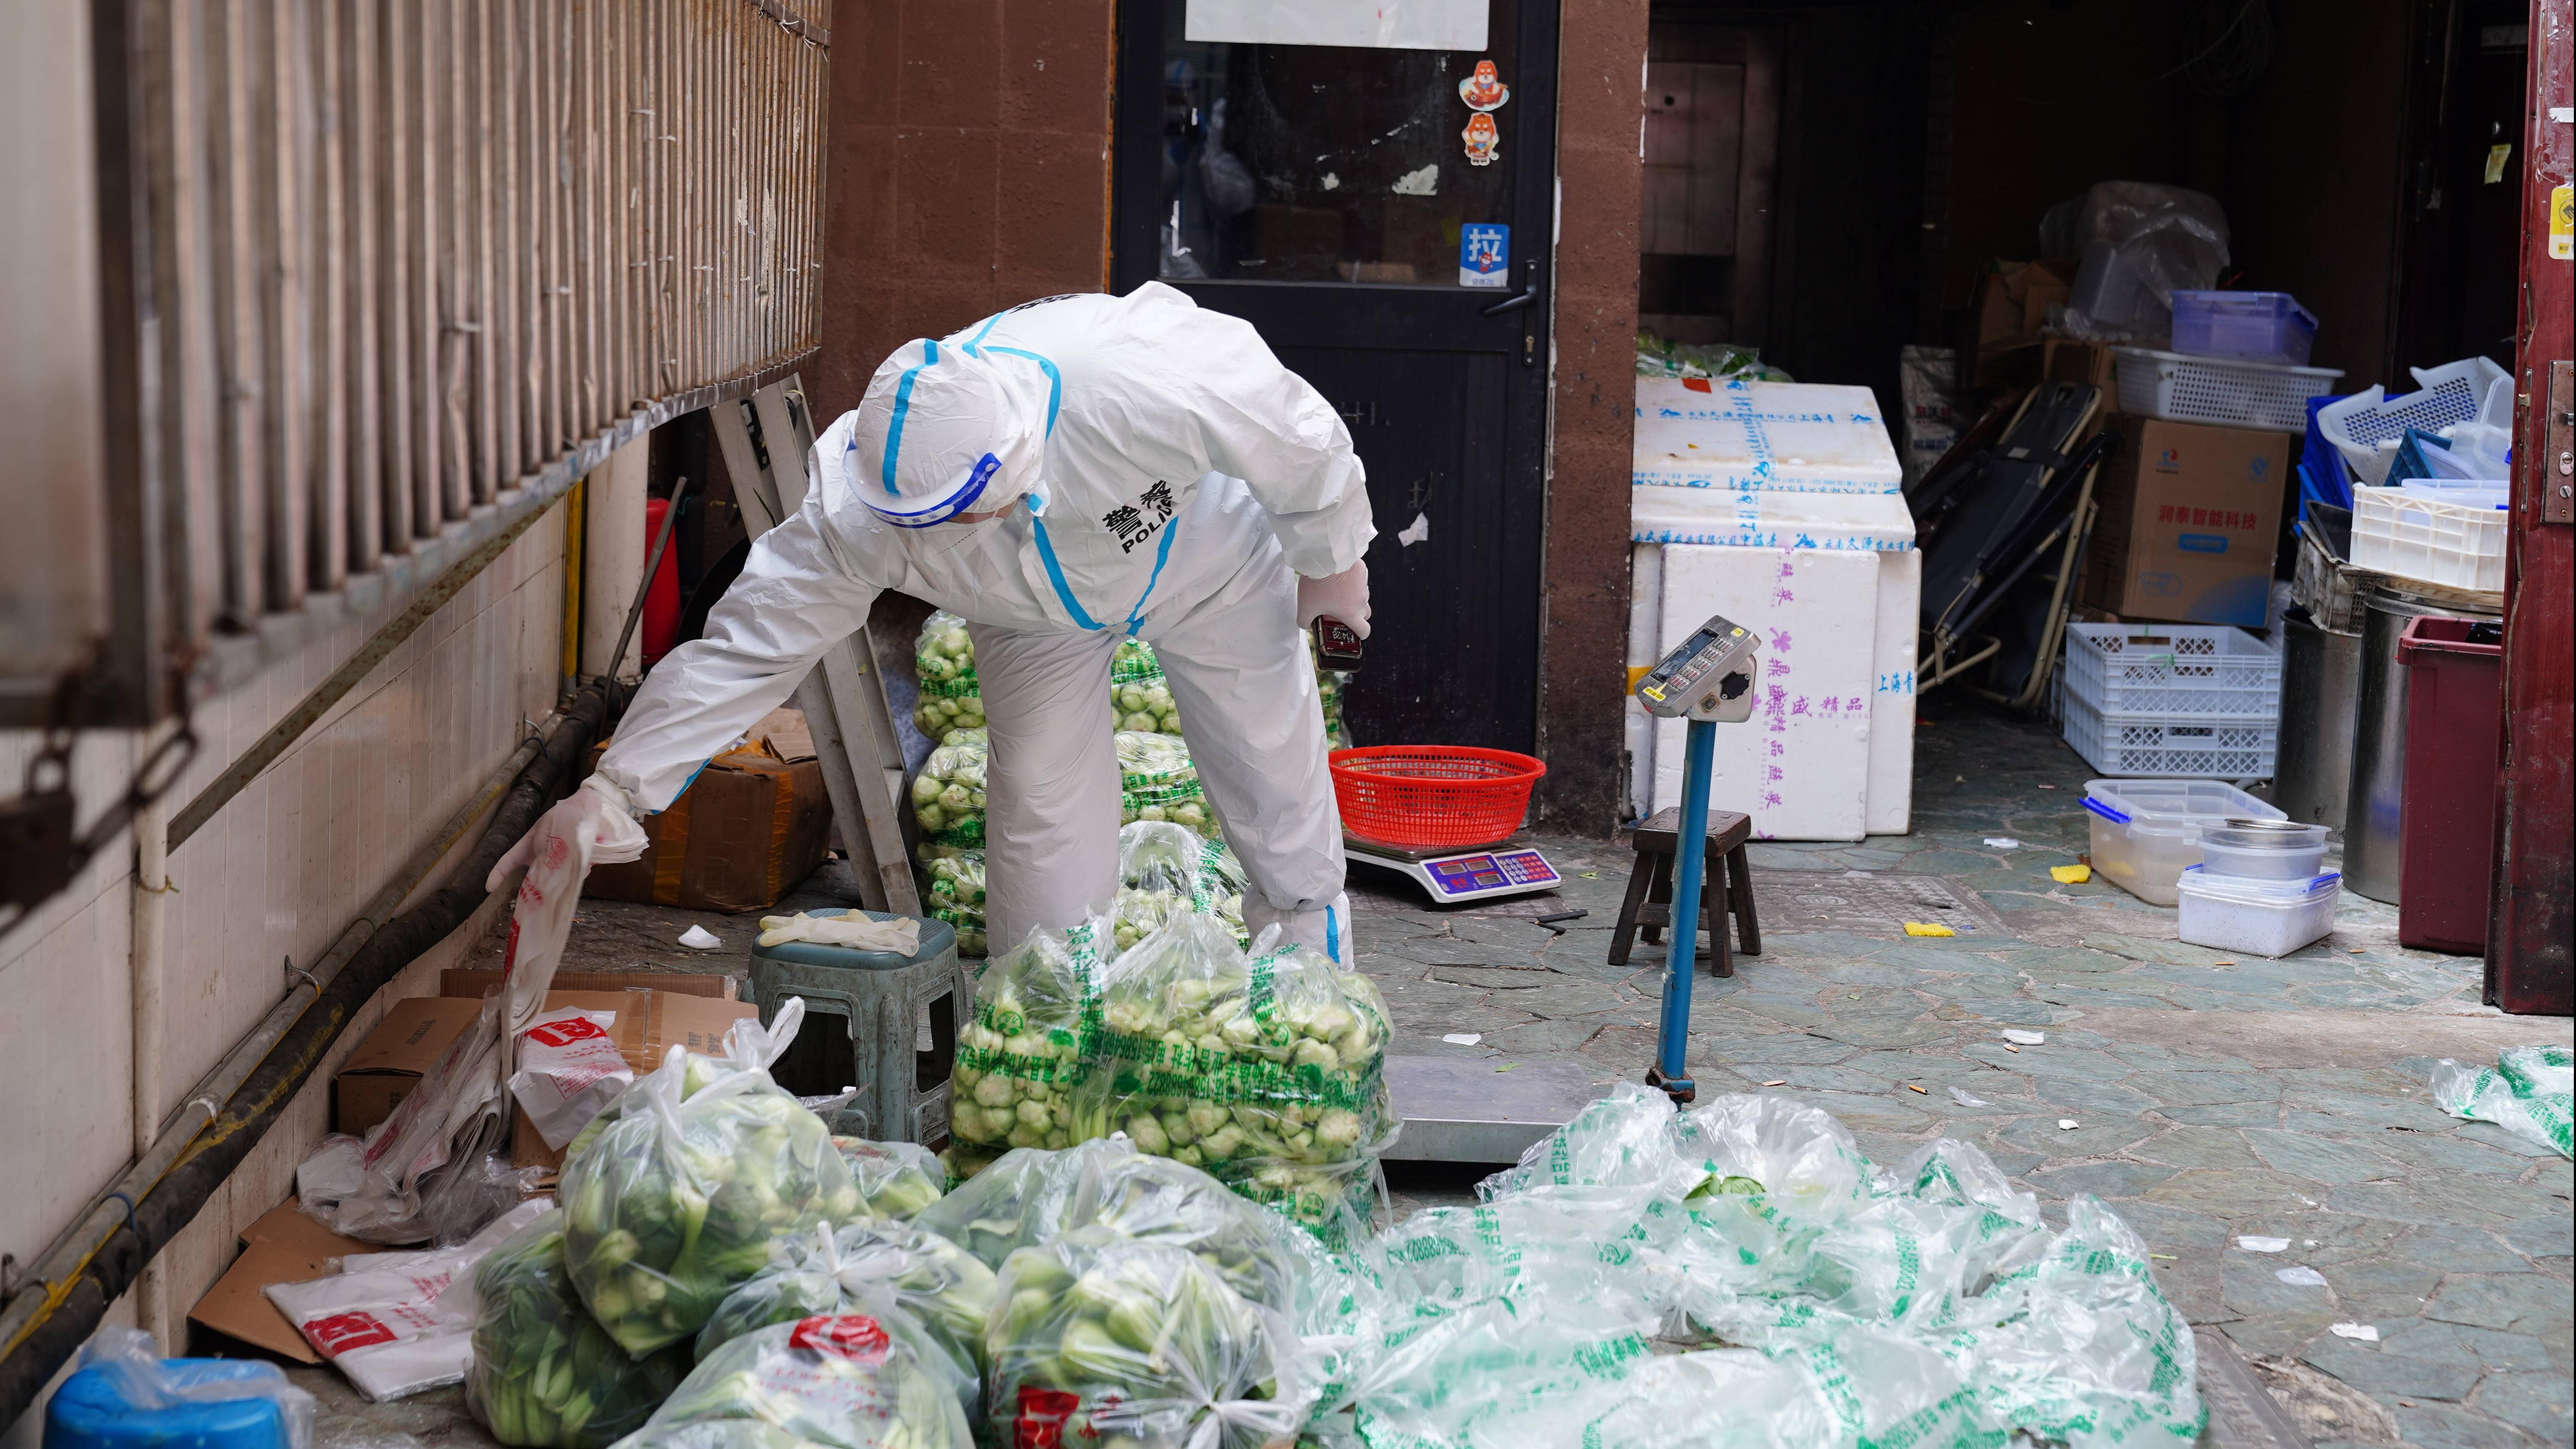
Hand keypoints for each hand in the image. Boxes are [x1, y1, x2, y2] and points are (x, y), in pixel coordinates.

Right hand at [487, 775, 649, 891]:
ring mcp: (557, 862)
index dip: (498, 873)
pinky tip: (588, 863)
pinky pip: (575, 874)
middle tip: (548, 890)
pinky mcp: (574, 865)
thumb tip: (544, 857)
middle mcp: (541, 856)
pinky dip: (581, 871)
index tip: (488, 887)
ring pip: (555, 877)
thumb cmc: (566, 814)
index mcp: (529, 844)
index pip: (509, 859)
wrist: (590, 811)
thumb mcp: (550, 822)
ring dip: (564, 877)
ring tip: (577, 865)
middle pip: (533, 875)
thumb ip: (545, 839)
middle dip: (540, 884)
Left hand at [1296, 560, 1371, 639]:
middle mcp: (1361, 601)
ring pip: (1362, 596)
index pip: (1364, 630)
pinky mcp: (1362, 572)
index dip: (1361, 634)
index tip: (1356, 633)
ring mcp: (1363, 586)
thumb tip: (1305, 625)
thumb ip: (1304, 621)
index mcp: (1351, 613)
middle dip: (1356, 616)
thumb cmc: (1317, 585)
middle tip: (1342, 613)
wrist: (1326, 559)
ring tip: (1336, 592)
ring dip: (1353, 598)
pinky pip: (1360, 581)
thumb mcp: (1305, 606)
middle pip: (1365, 614)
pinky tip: (1339, 578)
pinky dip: (1352, 583)